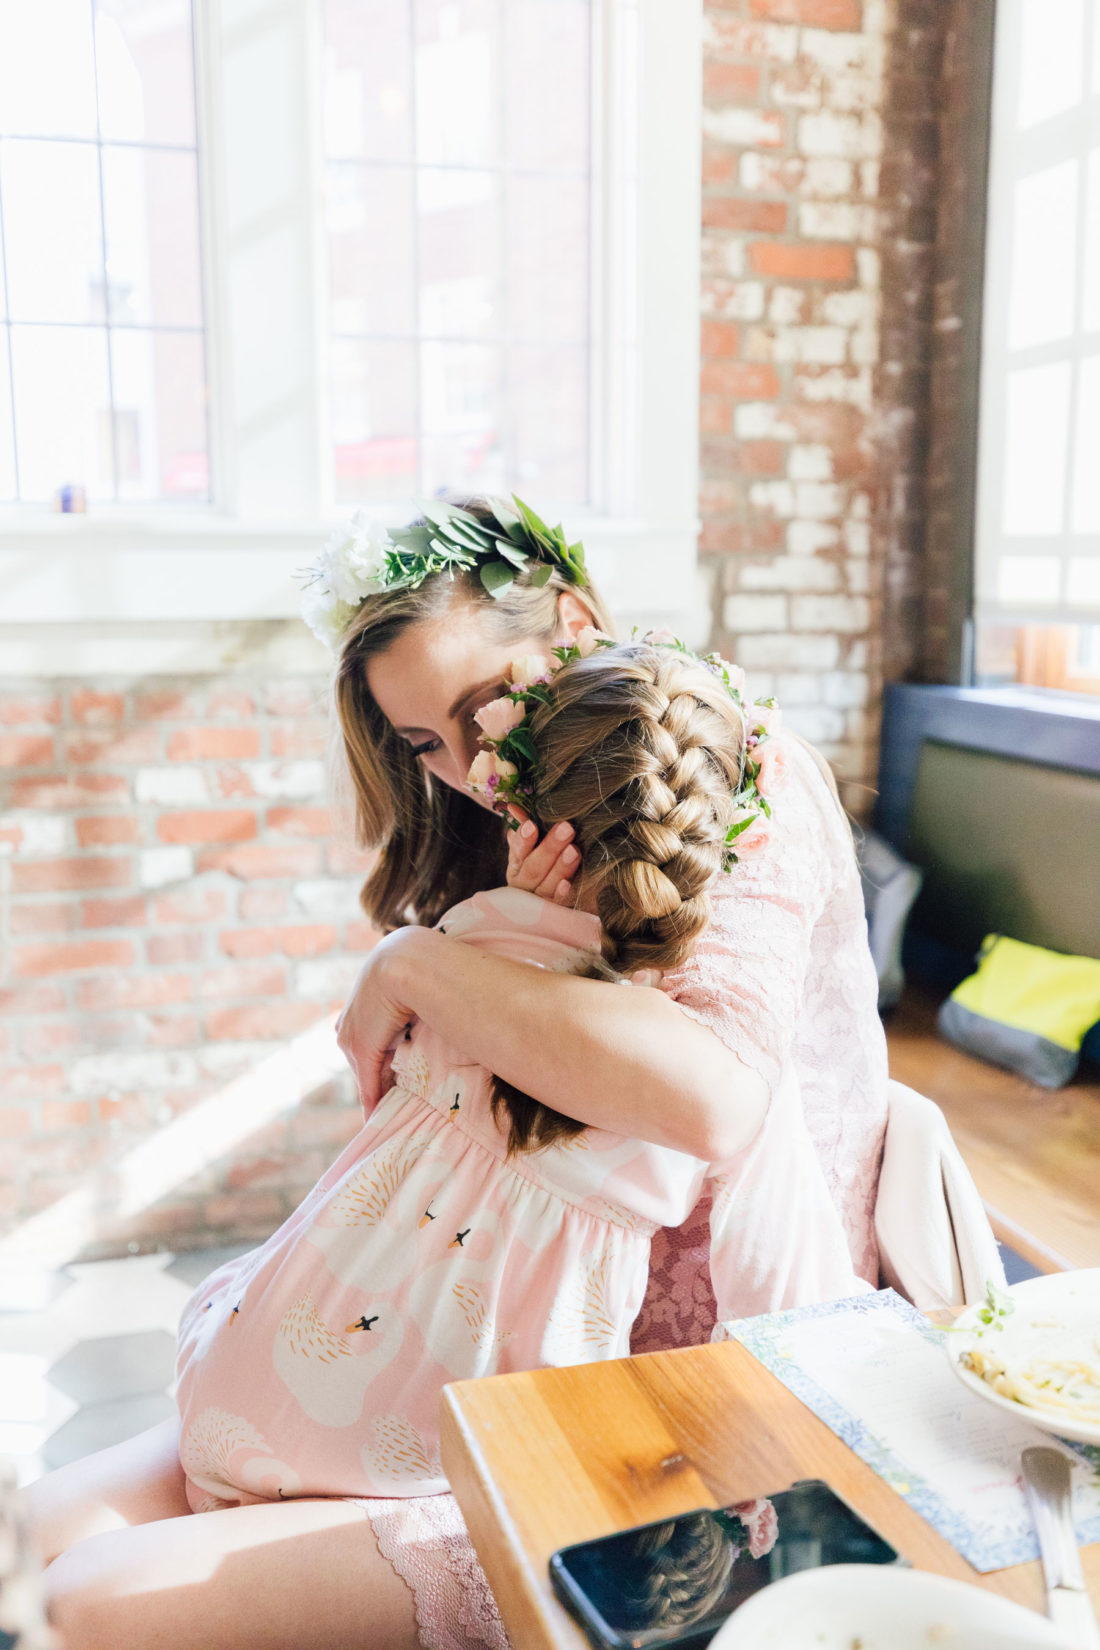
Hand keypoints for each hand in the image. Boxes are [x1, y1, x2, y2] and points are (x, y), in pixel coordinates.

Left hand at [335, 929, 420, 1118]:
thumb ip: (421, 1001)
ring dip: (378, 1094)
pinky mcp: (361, 1052)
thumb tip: (448, 1005)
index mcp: (362, 1000)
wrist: (407, 962)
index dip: (385, 1058)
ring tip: (390, 1114)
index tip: (395, 1076)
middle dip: (380, 1080)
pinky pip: (368, 1085)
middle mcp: (349, 1021)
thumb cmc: (423, 965)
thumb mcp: (415, 985)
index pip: (373, 1039)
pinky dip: (373, 1104)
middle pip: (366, 1060)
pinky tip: (377, 1120)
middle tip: (395, 1102)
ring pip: (367, 1074)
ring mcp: (352, 1037)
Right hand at [505, 807, 579, 903]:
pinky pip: (556, 905)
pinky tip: (568, 884)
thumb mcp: (532, 848)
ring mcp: (537, 902)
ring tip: (573, 851)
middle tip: (566, 828)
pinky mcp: (552, 914)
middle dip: (549, 848)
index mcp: (517, 866)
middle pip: (533, 868)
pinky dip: (561, 895)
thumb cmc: (543, 866)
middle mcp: (523, 886)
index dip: (523, 840)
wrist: (544, 909)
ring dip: (559, 868)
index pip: (517, 851)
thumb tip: (514, 806)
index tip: (532, 825)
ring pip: (545, 886)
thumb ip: (526, 828)